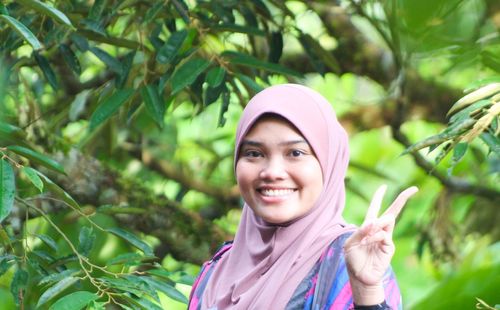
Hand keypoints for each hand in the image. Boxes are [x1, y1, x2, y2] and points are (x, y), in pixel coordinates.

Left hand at [343, 185, 417, 304]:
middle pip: (391, 211)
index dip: (379, 197)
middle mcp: (378, 230)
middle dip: (402, 199)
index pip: (374, 208)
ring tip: (367, 234)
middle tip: (413, 189)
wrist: (360, 275)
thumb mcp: (351, 243)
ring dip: (376, 223)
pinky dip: (374, 236)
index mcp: (367, 226)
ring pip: (387, 221)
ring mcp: (386, 238)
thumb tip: (373, 222)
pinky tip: (367, 242)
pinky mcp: (389, 246)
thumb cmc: (353, 259)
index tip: (384, 186)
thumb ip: (361, 231)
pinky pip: (383, 234)